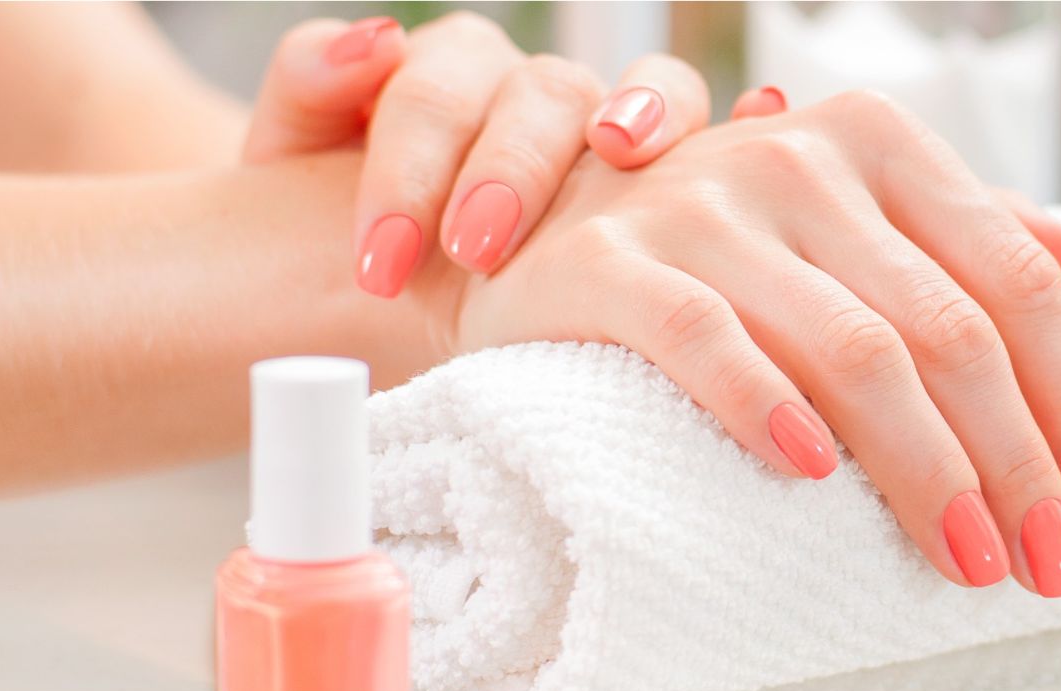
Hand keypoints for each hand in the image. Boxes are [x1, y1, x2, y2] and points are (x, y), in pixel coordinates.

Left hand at [239, 12, 711, 295]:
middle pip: (549, 92)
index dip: (407, 171)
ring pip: (653, 93)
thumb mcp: (295, 157)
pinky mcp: (685, 183)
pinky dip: (752, 122)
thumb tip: (371, 39)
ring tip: (626, 153)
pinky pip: (730, 135)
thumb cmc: (353, 225)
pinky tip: (765, 121)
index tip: (379, 262)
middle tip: (476, 249)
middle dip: (513, 168)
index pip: (440, 88)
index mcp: (455, 78)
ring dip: (644, 118)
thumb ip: (312, 85)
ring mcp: (622, 134)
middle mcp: (544, 97)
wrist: (380, 282)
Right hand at [446, 91, 1060, 596]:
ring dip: (923, 469)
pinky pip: (700, 336)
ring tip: (964, 558)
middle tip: (1043, 560)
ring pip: (849, 348)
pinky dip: (762, 404)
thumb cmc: (727, 255)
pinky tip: (813, 474)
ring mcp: (702, 204)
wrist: (535, 243)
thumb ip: (975, 240)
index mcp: (880, 145)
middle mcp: (800, 158)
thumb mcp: (859, 228)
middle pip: (947, 329)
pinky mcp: (609, 261)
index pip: (1014, 276)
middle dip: (1012, 461)